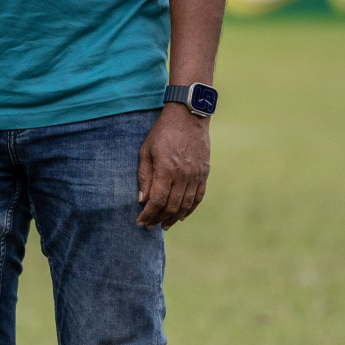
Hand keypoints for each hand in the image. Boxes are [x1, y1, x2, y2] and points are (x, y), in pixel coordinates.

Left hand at [137, 103, 210, 229]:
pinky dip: (190, 209)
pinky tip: (182, 216)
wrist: (188, 118)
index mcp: (166, 170)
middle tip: (149, 226)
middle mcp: (183, 176)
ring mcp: (196, 176)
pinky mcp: (204, 174)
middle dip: (158, 219)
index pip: (157, 201)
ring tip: (164, 225)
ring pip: (186, 205)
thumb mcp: (146, 151)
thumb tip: (142, 200)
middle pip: (171, 206)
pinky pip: (198, 197)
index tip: (140, 222)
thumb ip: (144, 176)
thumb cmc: (162, 133)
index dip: (148, 214)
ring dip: (174, 218)